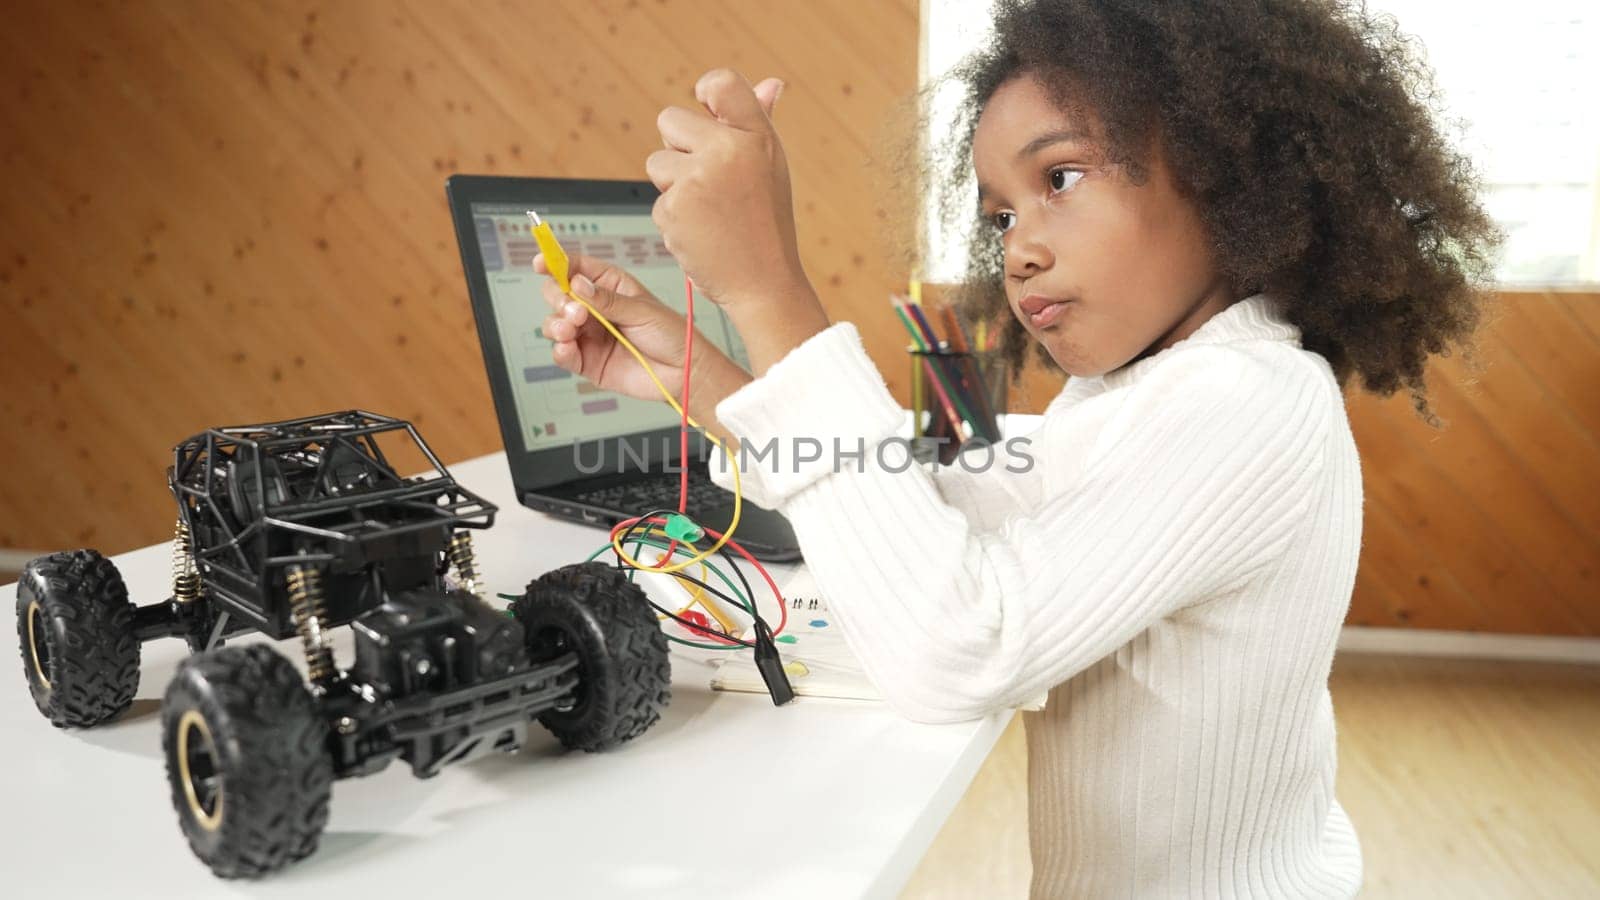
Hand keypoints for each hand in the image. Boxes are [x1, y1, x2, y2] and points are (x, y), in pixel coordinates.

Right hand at [535, 253, 750, 437]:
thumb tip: (576, 283)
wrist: (682, 373)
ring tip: (573, 328)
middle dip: (558, 299)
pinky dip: (559, 349)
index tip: (542, 262)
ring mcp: (589, 335)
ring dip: (557, 324)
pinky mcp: (587, 361)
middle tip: (576, 311)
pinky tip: (567, 347)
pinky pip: (562, 353)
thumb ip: (606, 300)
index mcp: (609, 286)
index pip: (576, 268)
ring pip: (555, 323)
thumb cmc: (670, 335)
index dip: (556, 263)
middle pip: (558, 294)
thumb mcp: (642, 310)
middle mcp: (594, 308)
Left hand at [646, 69, 809, 307]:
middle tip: (709, 181)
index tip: (707, 120)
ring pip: (657, 162)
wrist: (765, 283)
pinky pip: (657, 200)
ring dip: (673, 186)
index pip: (719, 81)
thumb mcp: (770, 167)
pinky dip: (673, 218)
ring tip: (708, 211)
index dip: (705, 95)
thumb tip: (770, 83)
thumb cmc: (768, 224)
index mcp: (756, 135)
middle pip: (669, 119)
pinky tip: (701, 232)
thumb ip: (758, 123)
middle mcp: (727, 150)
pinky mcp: (673, 208)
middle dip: (678, 148)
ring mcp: (697, 179)